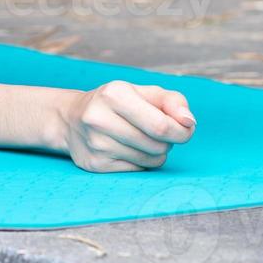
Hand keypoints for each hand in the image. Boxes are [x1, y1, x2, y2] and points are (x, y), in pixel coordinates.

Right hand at [55, 80, 195, 172]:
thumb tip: (189, 122)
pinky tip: (129, 149)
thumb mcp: (143, 92)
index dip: (182, 131)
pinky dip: (142, 162)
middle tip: (159, 132)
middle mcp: (100, 119)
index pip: (161, 125)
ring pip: (150, 160)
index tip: (186, 129)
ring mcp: (96, 144)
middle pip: (158, 144)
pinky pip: (138, 170)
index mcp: (114, 94)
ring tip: (142, 139)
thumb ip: (172, 101)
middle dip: (168, 141)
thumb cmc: (117, 103)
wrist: (72, 119)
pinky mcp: (95, 165)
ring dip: (156, 152)